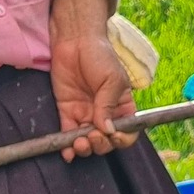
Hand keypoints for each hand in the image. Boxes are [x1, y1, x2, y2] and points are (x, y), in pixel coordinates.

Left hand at [49, 0, 137, 160]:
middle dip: (100, 144)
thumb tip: (107, 130)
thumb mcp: (111, 79)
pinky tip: (68, 152)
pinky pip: (67, 135)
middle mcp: (105, 115)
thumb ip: (108, 105)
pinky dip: (67, 147)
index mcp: (122, 107)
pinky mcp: (67, 112)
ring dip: (84, 148)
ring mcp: (85, 115)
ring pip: (87, 142)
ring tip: (79, 142)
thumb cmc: (100, 56)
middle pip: (106, 141)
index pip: (127, 132)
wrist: (74, 41)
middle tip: (92, 136)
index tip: (113, 136)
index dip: (122, 139)